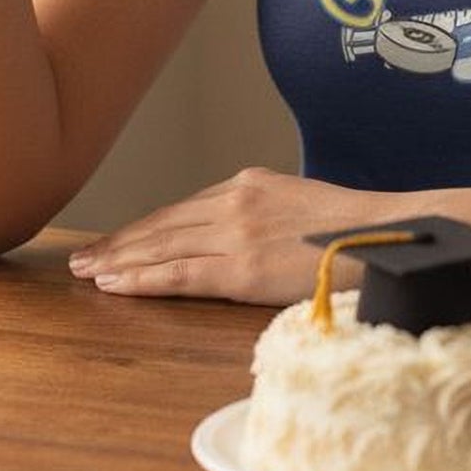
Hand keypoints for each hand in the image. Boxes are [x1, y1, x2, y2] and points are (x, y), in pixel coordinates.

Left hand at [67, 168, 408, 305]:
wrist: (388, 235)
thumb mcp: (302, 206)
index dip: (146, 228)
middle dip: (120, 242)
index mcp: (250, 184)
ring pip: (162, 248)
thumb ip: (267, 217)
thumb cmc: (356, 230)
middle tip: (82, 258)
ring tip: (87, 273)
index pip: (184, 209)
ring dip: (119, 261)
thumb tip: (251, 239)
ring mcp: (236, 233)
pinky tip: (114, 285)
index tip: (118, 240)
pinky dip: (141, 280)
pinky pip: (179, 276)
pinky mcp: (241, 268)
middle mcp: (235, 201)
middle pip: (163, 225)